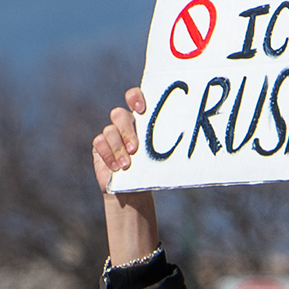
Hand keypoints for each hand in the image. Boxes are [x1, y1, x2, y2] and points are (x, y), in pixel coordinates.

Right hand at [92, 84, 163, 265]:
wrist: (134, 190)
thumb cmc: (151, 170)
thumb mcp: (160, 156)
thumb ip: (166, 145)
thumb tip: (189, 142)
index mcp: (140, 119)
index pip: (134, 97)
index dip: (135, 98)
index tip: (142, 110)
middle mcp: (124, 123)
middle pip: (119, 115)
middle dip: (127, 131)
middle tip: (135, 149)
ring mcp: (110, 133)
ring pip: (109, 130)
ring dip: (118, 148)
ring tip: (127, 165)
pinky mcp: (100, 145)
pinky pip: (99, 143)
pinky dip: (108, 155)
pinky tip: (116, 168)